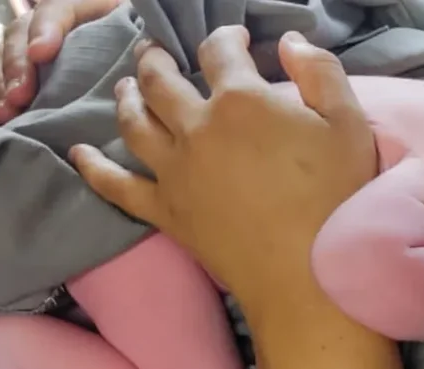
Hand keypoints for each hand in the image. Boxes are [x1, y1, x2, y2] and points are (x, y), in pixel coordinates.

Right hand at [0, 0, 121, 123]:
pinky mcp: (17, 70)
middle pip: (18, 34)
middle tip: (19, 96)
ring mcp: (26, 45)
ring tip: (6, 113)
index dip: (45, 29)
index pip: (55, 9)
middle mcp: (45, 22)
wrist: (125, 59)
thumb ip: (125, 37)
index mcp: (77, 7)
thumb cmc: (129, 50)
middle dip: (16, 66)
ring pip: (0, 55)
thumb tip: (100, 61)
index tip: (41, 54)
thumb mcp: (129, 34)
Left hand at [69, 26, 376, 315]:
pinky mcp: (165, 212)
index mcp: (241, 100)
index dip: (226, 36)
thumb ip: (320, 71)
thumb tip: (290, 42)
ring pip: (133, 124)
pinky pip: (116, 187)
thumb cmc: (333, 199)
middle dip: (155, 59)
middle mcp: (196, 129)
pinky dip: (93, 168)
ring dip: (125, 98)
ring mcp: (174, 172)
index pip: (220, 51)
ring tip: (123, 86)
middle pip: (161, 81)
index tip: (235, 37)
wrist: (304, 276)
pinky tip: (76, 153)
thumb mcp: (347, 124)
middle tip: (152, 51)